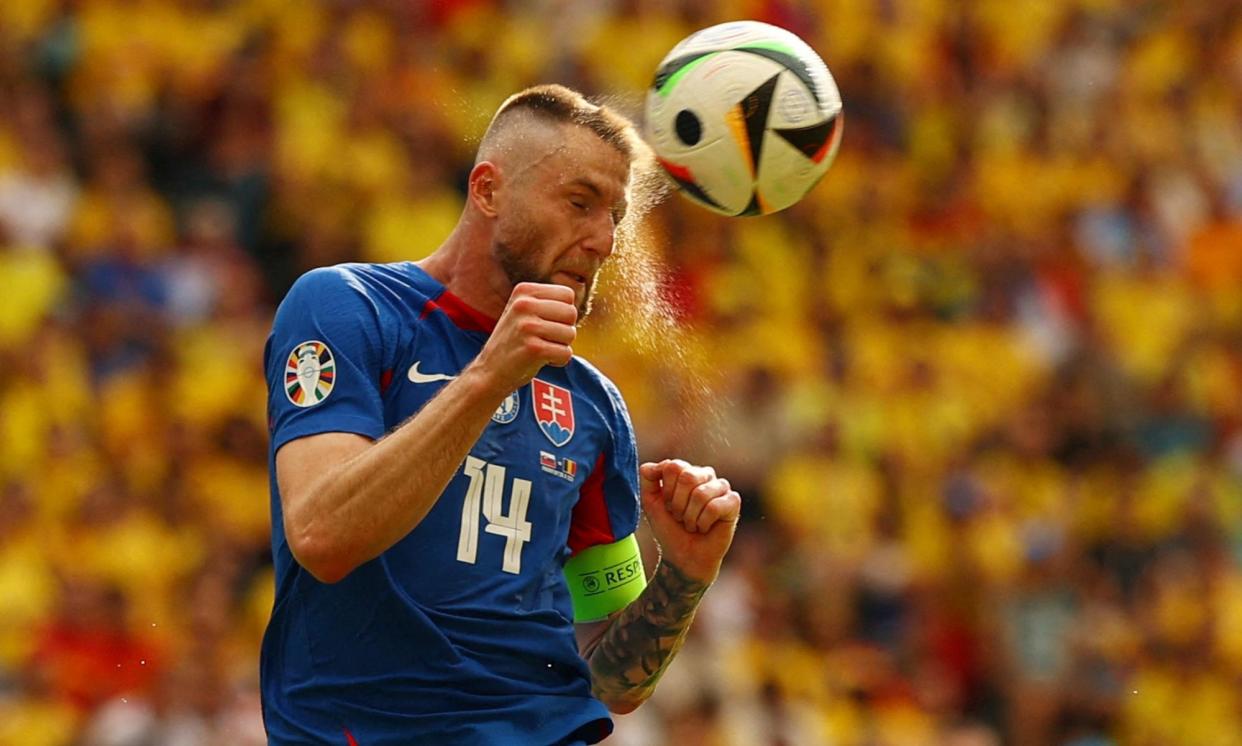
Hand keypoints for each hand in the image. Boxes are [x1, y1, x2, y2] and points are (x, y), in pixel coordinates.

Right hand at [473, 282, 576, 393]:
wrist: (490, 371)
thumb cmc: (515, 341)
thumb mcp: (523, 310)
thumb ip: (548, 301)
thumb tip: (578, 299)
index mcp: (523, 291)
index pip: (567, 294)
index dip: (563, 312)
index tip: (546, 323)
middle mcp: (524, 305)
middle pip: (571, 313)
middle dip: (564, 329)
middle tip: (545, 338)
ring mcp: (528, 326)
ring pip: (571, 334)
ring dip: (561, 346)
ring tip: (541, 348)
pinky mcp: (533, 349)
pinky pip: (566, 353)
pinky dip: (558, 361)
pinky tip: (540, 360)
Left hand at [640, 459, 740, 584]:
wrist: (683, 556)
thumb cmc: (669, 528)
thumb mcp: (651, 502)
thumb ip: (648, 478)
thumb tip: (651, 466)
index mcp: (686, 471)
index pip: (673, 466)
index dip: (667, 491)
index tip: (668, 506)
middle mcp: (705, 474)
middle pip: (687, 477)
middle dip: (678, 504)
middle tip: (680, 517)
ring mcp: (721, 487)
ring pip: (700, 493)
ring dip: (690, 517)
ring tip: (692, 524)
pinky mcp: (733, 501)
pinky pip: (714, 507)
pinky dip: (703, 522)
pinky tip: (705, 528)